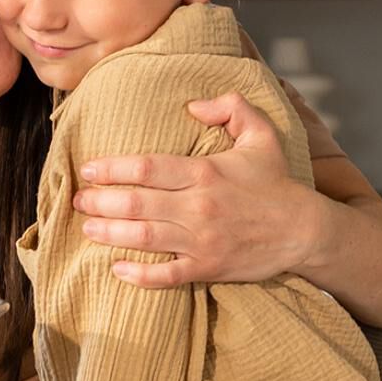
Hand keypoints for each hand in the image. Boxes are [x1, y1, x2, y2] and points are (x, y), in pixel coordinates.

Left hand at [71, 91, 322, 287]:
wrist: (303, 231)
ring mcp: (200, 241)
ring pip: (143, 238)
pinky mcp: (207, 268)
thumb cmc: (276, 182)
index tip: (89, 169)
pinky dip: (138, 275)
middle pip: (136, 203)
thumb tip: (193, 104)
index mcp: (204, 173)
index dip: (112, 168)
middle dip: (100, 201)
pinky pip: (165, 276)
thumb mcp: (260, 134)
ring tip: (86, 227)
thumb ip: (229, 107)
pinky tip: (116, 269)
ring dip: (109, 233)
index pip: (146, 168)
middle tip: (77, 199)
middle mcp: (198, 207)